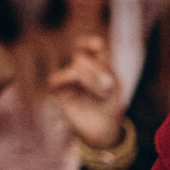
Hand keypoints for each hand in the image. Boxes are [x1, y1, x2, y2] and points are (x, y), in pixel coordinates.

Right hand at [47, 34, 127, 150]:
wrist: (103, 128)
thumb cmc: (110, 105)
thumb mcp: (113, 86)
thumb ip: (102, 72)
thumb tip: (81, 68)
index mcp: (96, 62)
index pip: (90, 45)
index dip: (90, 42)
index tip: (98, 45)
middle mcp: (81, 67)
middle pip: (81, 54)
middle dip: (96, 68)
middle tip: (109, 85)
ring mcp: (69, 78)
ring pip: (73, 66)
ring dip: (88, 75)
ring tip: (102, 91)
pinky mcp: (59, 91)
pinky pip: (56, 78)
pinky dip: (67, 80)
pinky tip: (77, 91)